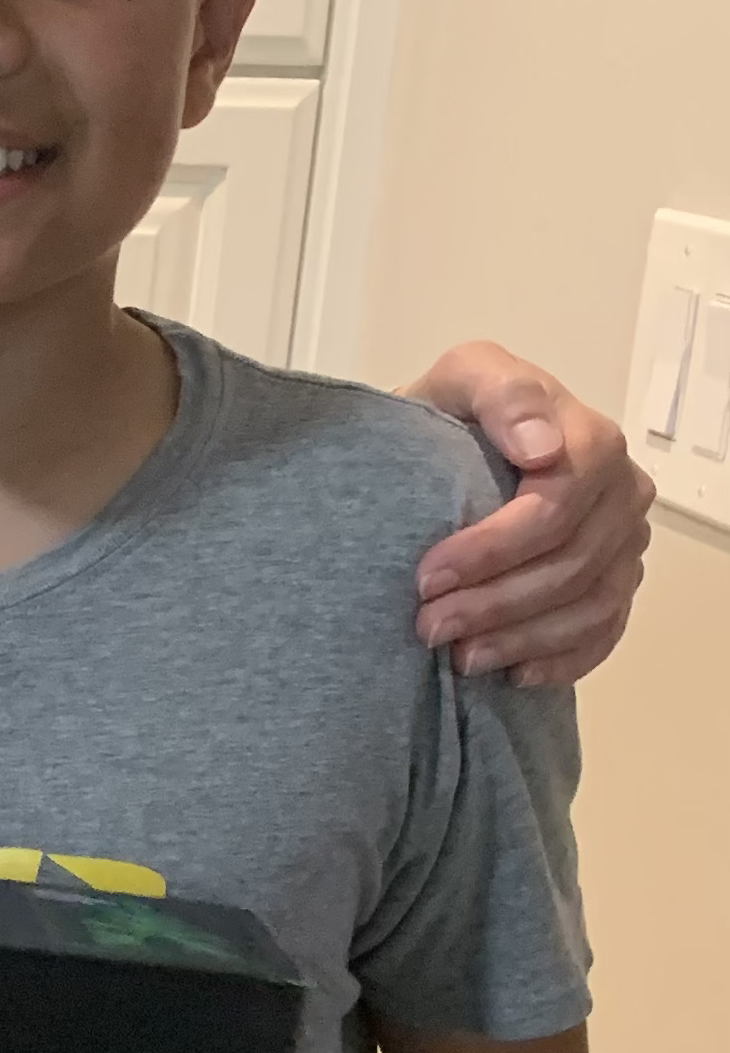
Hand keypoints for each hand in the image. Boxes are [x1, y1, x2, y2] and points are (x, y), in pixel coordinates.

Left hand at [404, 339, 652, 687]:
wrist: (451, 448)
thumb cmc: (457, 415)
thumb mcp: (466, 378)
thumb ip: (502, 394)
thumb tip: (541, 447)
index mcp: (592, 440)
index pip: (558, 507)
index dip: (494, 549)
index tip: (428, 575)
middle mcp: (622, 493)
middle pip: (573, 565)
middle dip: (495, 603)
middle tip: (427, 626)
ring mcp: (625, 544)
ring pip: (590, 607)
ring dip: (522, 639)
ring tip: (458, 657)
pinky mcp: (615, 585)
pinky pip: (604, 635)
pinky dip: (560, 661)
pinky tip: (511, 674)